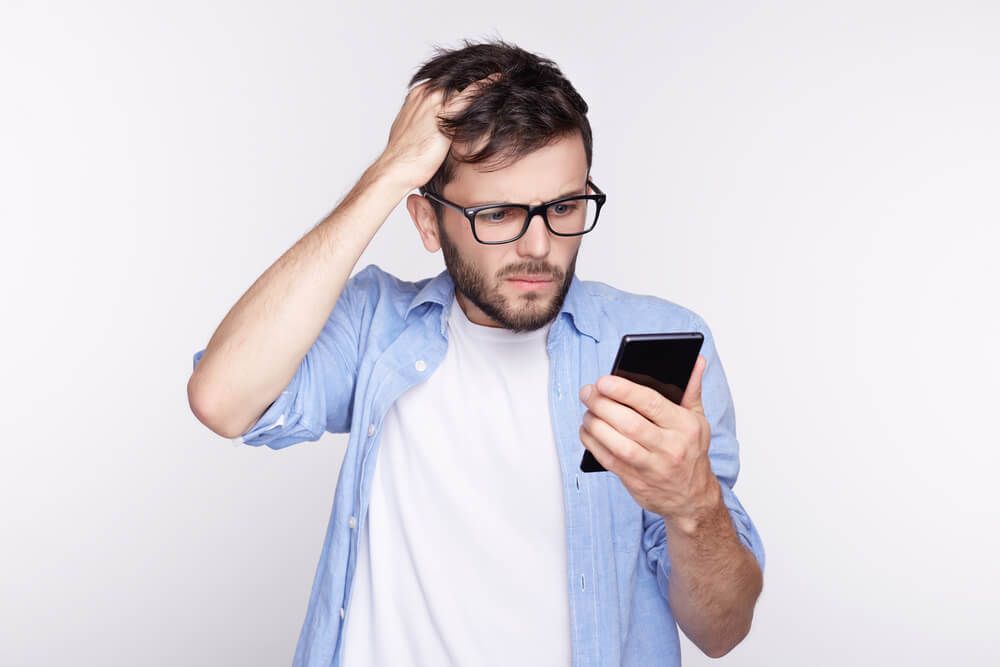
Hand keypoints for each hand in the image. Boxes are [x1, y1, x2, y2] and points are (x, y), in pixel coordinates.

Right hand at [376, 73, 503, 190]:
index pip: (448, 83)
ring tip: (500, 85)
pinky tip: (499, 80)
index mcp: (418, 94)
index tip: (478, 92)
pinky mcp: (443, 112)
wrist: (396, 168)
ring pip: (464, 86)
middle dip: (474, 87)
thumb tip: (435, 128)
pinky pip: (470, 94)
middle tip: (496, 88)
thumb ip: (426, 122)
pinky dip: (486, 86)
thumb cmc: (404, 157)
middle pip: (457, 82)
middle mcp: (426, 93)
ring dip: (482, 87)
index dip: (464, 87)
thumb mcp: (414, 132)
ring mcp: (434, 100)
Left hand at [578, 354, 720, 529]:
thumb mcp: (698, 420)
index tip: (604, 381)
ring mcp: (652, 467)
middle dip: (602, 404)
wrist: (692, 499)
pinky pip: (608, 460)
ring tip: (587, 411)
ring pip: (617, 443)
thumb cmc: (691, 452)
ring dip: (595, 424)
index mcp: (684, 427)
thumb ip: (692, 389)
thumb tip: (696, 360)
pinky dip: (592, 444)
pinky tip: (587, 430)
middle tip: (588, 392)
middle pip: (629, 423)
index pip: (651, 403)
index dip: (624, 391)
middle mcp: (669, 447)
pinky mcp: (636, 482)